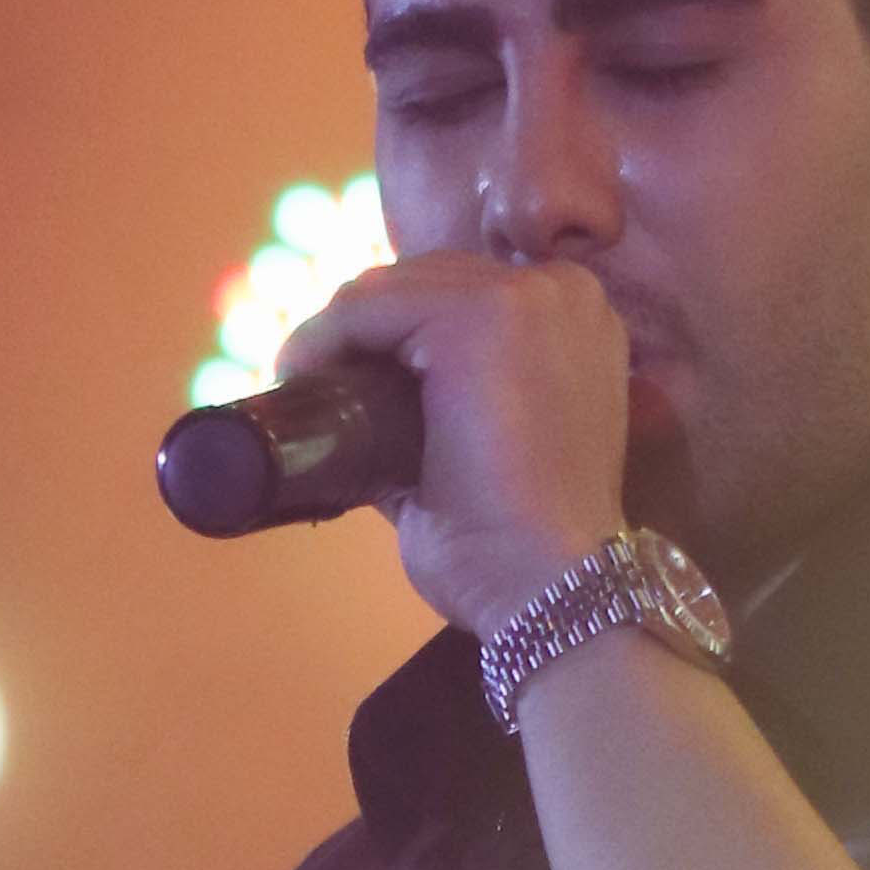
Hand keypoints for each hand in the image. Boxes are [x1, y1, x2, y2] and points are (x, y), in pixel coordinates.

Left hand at [279, 248, 629, 645]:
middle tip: (310, 387)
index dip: (392, 332)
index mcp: (573, 320)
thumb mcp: (487, 454)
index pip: (459, 294)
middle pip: (424, 280)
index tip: (339, 381)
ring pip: (392, 288)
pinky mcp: (479, 316)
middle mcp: (563, 290)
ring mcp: (525, 297)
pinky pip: (371, 304)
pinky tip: (296, 375)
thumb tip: (356, 409)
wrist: (549, 588)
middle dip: (361, 328)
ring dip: (336, 332)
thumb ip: (438, 414)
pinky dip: (323, 336)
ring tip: (298, 387)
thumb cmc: (516, 548)